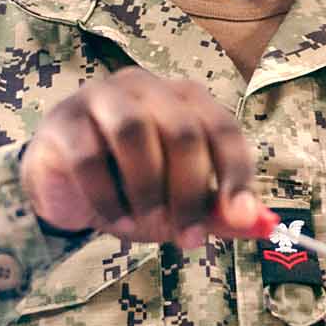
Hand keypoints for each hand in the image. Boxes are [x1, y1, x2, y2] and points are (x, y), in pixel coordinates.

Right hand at [17, 67, 264, 246]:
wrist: (62, 185)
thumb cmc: (130, 186)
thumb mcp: (178, 203)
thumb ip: (218, 211)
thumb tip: (262, 225)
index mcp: (185, 99)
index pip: (223, 128)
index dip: (235, 173)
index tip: (236, 218)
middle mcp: (146, 87)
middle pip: (181, 130)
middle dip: (188, 191)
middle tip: (186, 237)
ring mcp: (101, 97)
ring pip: (134, 131)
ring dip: (147, 189)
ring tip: (145, 228)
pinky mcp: (63, 120)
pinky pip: (88, 155)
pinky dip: (106, 197)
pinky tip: (115, 221)